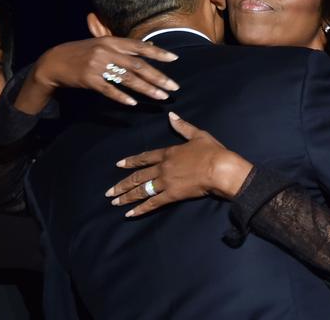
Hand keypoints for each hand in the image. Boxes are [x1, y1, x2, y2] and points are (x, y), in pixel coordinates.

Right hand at [14, 37, 179, 113]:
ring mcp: (98, 66)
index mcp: (111, 41)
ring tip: (161, 97)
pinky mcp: (89, 80)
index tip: (174, 59)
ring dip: (146, 89)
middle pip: (138, 65)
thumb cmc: (81, 52)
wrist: (54, 61)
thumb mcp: (101, 44)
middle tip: (174, 87)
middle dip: (158, 77)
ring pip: (127, 79)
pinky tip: (133, 103)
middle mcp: (106, 51)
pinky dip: (122, 97)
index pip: (139, 46)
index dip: (157, 53)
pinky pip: (109, 90)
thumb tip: (149, 46)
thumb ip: (124, 46)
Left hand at [106, 112, 253, 216]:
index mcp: (168, 152)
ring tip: (114, 202)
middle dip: (122, 184)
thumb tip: (171, 115)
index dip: (131, 161)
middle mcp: (162, 167)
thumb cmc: (212, 151)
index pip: (145, 157)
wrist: (220, 169)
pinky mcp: (172, 195)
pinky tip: (130, 214)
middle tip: (109, 192)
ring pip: (141, 190)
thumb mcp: (198, 135)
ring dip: (126, 197)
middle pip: (138, 176)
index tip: (118, 165)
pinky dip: (140, 209)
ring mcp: (165, 182)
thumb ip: (183, 126)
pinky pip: (153, 203)